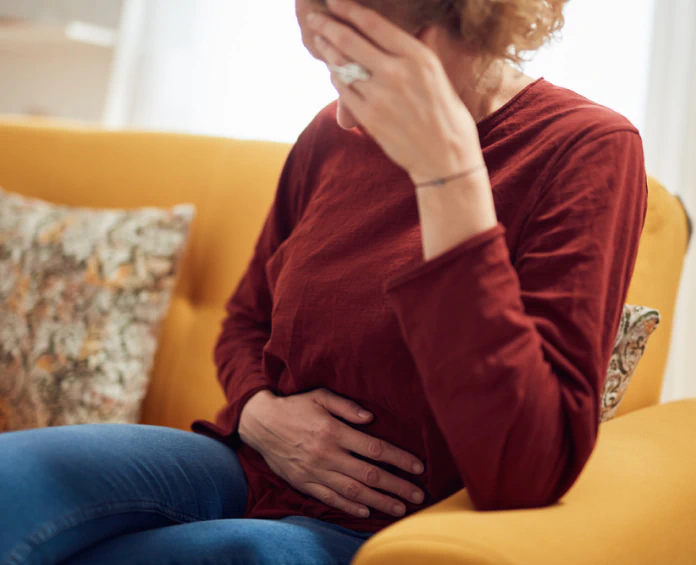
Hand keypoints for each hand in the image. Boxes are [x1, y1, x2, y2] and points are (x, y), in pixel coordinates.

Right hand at [239, 388, 425, 518]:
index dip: (399, 459)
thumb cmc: (295, 407)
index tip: (418, 467)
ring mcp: (314, 472)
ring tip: (400, 509)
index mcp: (333, 432)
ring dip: (379, 502)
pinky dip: (349, 507)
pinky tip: (366, 511)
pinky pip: (330, 498)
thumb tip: (371, 418)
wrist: (260, 423)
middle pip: (369, 475)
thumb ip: (346, 406)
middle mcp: (326, 455)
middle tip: (419, 495)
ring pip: (353, 492)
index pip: (374, 449)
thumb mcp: (320, 396)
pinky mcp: (304, 483)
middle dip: (397, 486)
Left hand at [307, 0, 483, 183]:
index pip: (375, 25)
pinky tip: (333, 71)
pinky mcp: (369, 117)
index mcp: (419, 58)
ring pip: (343, 66)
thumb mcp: (442, 78)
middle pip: (351, 41)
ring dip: (328, 50)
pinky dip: (336, 78)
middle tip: (314, 17)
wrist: (445, 159)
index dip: (350, 10)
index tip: (335, 1)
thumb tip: (425, 27)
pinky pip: (344, 91)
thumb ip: (426, 51)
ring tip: (319, 39)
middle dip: (328, 26)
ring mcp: (380, 96)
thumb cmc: (449, 118)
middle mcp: (397, 73)